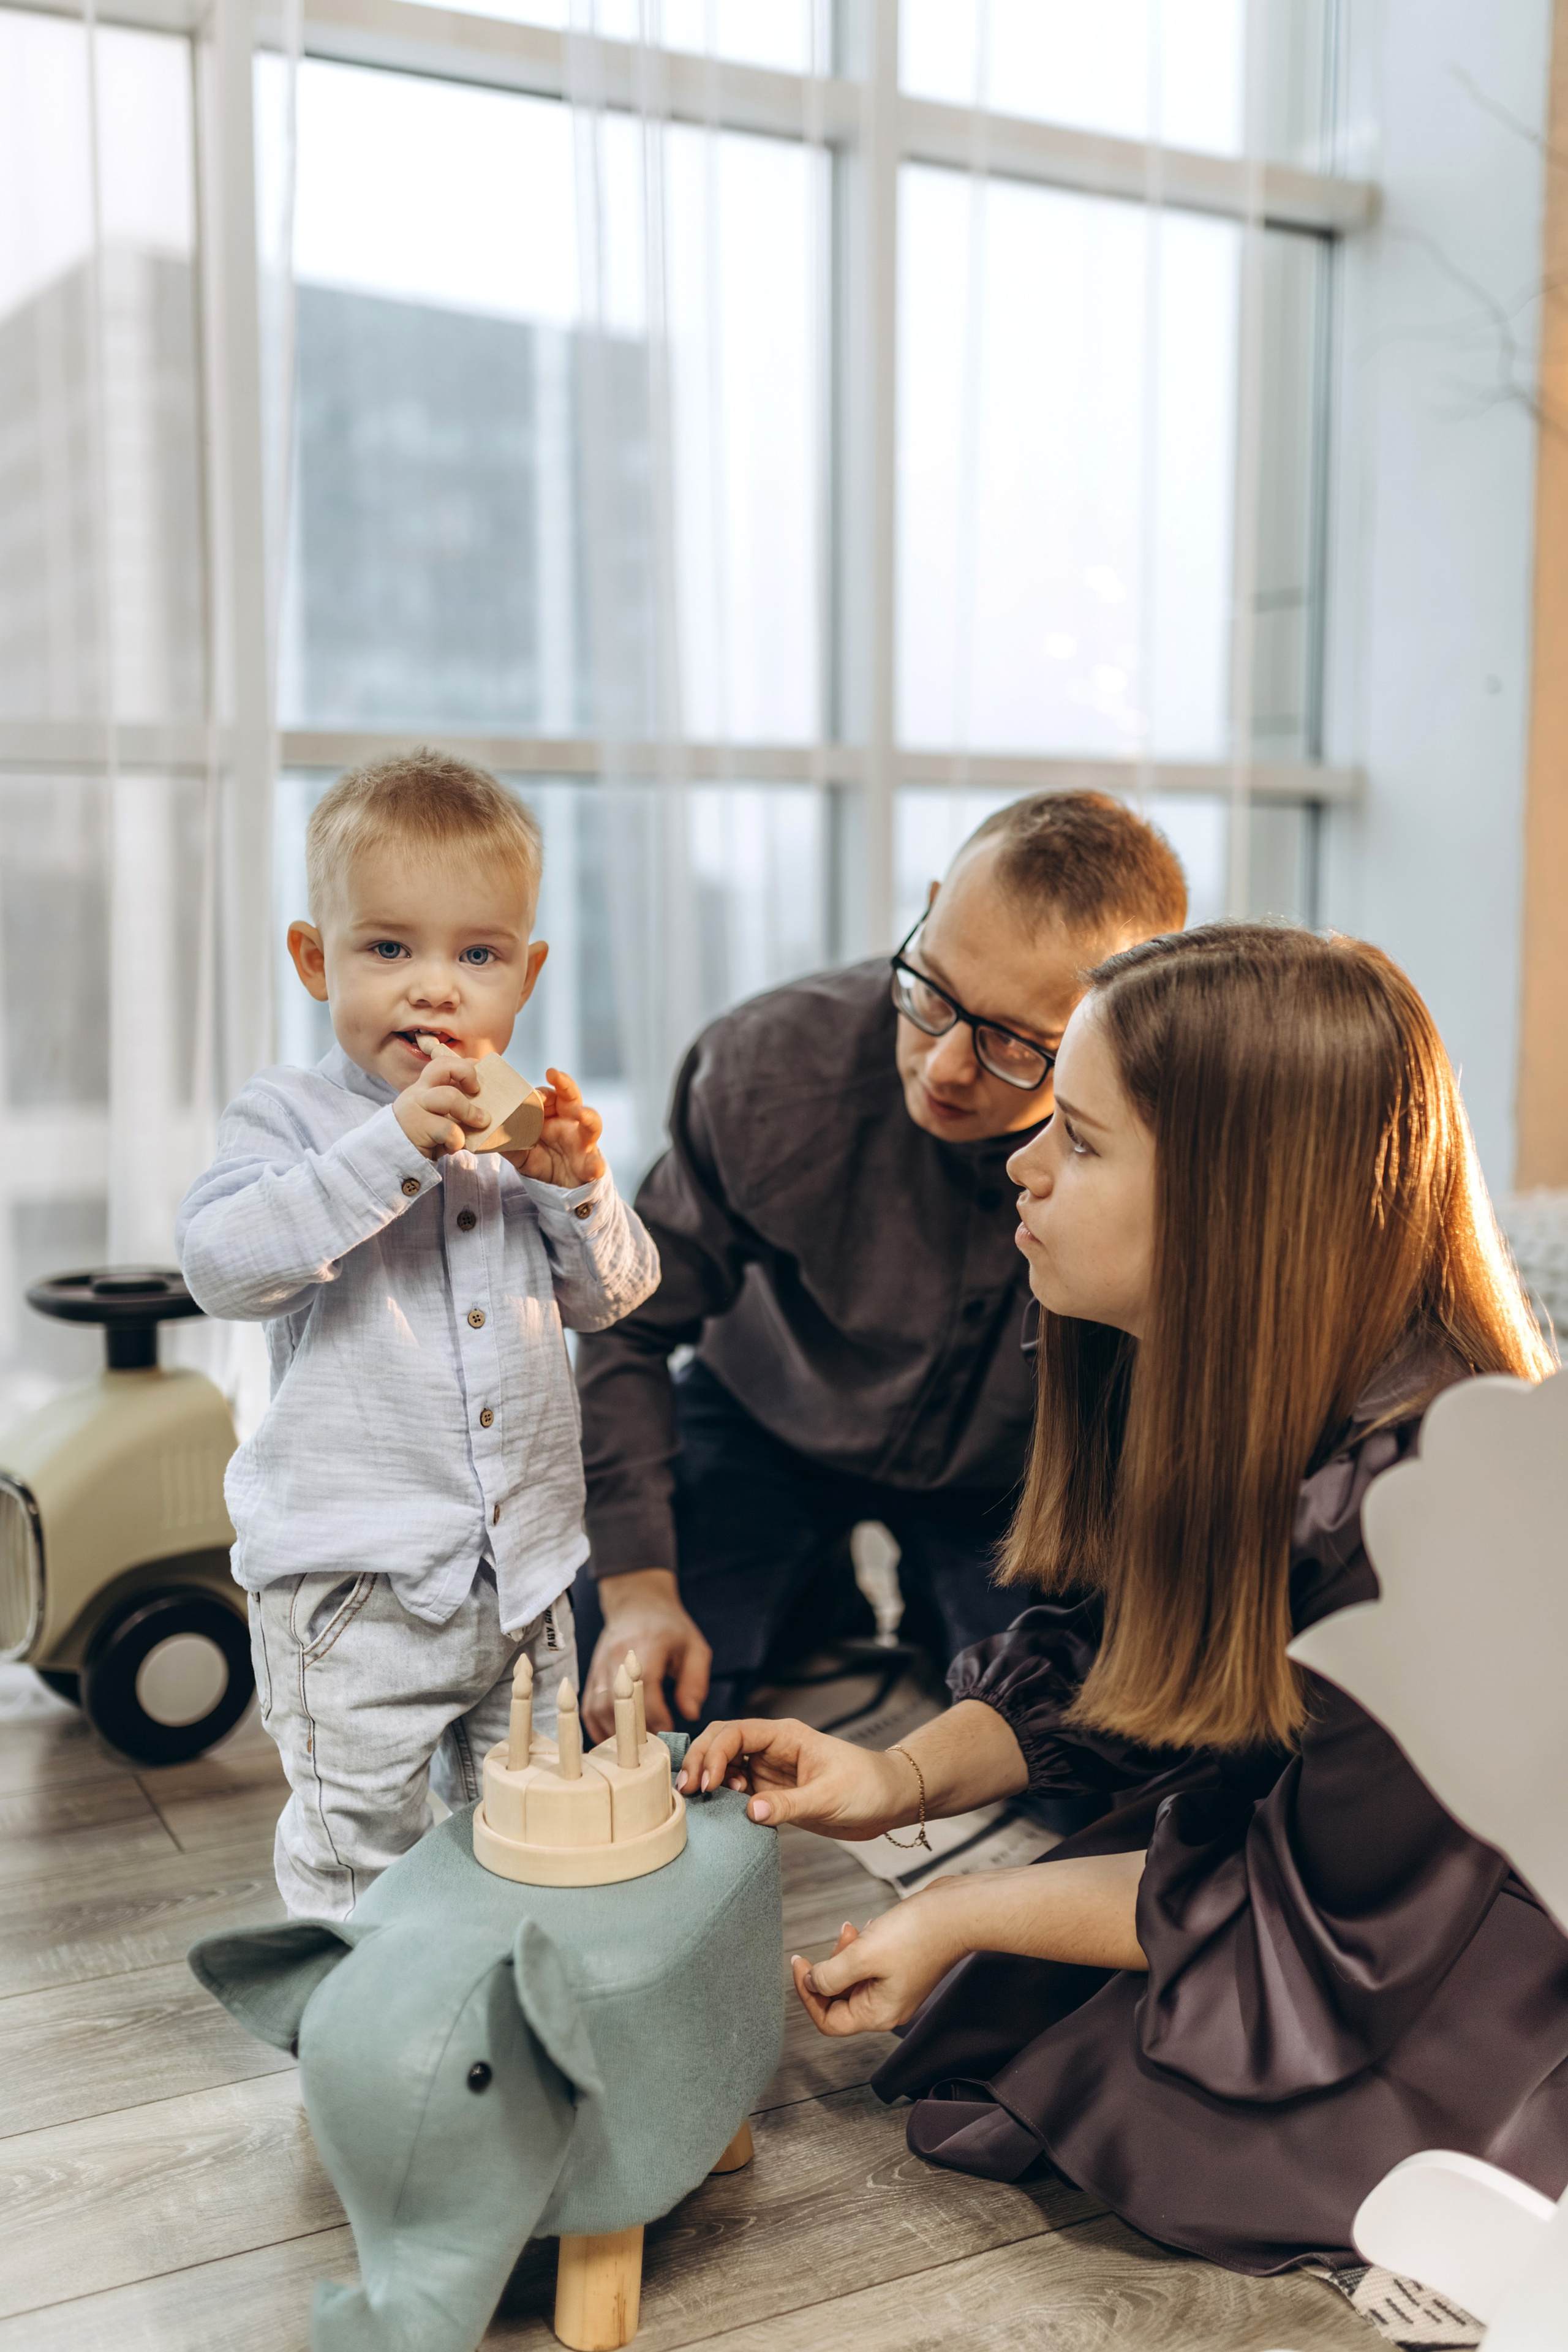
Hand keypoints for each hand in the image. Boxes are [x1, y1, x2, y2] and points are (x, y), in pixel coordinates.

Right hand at [394, 1049, 488, 1160]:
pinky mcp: (418, 1127)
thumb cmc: (422, 1137)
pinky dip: (458, 1139)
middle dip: (467, 1073)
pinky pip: (448, 1129)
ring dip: (470, 1111)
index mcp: (424, 1087)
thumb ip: (454, 1109)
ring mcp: (416, 1108)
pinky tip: (454, 1147)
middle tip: (477, 1090)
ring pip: (449, 1096)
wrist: (392, 1158)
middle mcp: (418, 1092)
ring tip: (481, 1122)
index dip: (466, 1065)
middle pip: (443, 1066)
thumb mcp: (437, 1117)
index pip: (444, 1063)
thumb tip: (486, 1110)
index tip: (480, 1076)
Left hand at [503, 1066, 605, 1188]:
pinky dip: (595, 1166)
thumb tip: (482, 1133)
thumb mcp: (521, 1152)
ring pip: (592, 1125)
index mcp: (554, 1116)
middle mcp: (571, 1123)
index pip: (549, 1096)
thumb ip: (507, 1141)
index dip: (541, 1092)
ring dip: (589, 1117)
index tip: (531, 1092)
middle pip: (573, 1098)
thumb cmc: (543, 1161)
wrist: (561, 1188)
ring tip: (581, 1115)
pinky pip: (595, 1164)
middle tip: (554, 1074)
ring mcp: (584, 1142)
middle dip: (565, 1085)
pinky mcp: (591, 1165)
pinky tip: (594, 1168)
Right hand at [582, 1571, 711, 1740]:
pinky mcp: (591, 1675)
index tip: (669, 1734)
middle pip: (616, 1704)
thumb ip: (695, 1681)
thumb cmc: (670, 1628)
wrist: (636, 1603)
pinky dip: (597, 1729)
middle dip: (633, 1733)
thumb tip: (690, 1714)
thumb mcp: (695, 1648)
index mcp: (646, 1647)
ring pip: (598, 1709)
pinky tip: (613, 1744)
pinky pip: (587, 1709)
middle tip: (650, 1751)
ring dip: (614, 1735)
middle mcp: (617, 1658)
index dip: (657, 1718)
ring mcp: (599, 1667)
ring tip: (633, 1753)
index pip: (645, 1691)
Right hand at [677, 1717, 911, 1840]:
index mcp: (785, 1736)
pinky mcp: (774, 1792)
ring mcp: (771, 1770)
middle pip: (722, 1742)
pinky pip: (738, 1789)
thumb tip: (750, 1811)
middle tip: (689, 1792)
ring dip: (710, 1778)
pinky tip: (723, 1811)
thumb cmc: (869, 1787)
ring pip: (726, 1764)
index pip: (735, 1733)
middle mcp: (773, 1749)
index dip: (713, 1754)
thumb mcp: (830, 1796)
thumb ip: (789, 1804)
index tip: (705, 1784)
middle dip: (701, 1761)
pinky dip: (724, 1796)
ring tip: (706, 1802)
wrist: (891, 1800)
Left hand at [790, 1884, 969, 2036]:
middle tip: (841, 1938)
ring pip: (853, 1977)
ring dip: (846, 1953)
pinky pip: (869, 1963)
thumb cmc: (918, 1934)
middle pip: (839, 1999)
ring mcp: (895, 1987)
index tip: (799, 1963)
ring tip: (855, 1930)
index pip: (829, 2021)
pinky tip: (872, 1927)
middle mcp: (887, 2006)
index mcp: (878, 2013)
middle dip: (830, 1967)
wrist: (957, 1912)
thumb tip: (812, 1982)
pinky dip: (863, 1946)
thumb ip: (831, 1974)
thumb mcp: (864, 1955)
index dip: (807, 1994)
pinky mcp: (901, 1967)